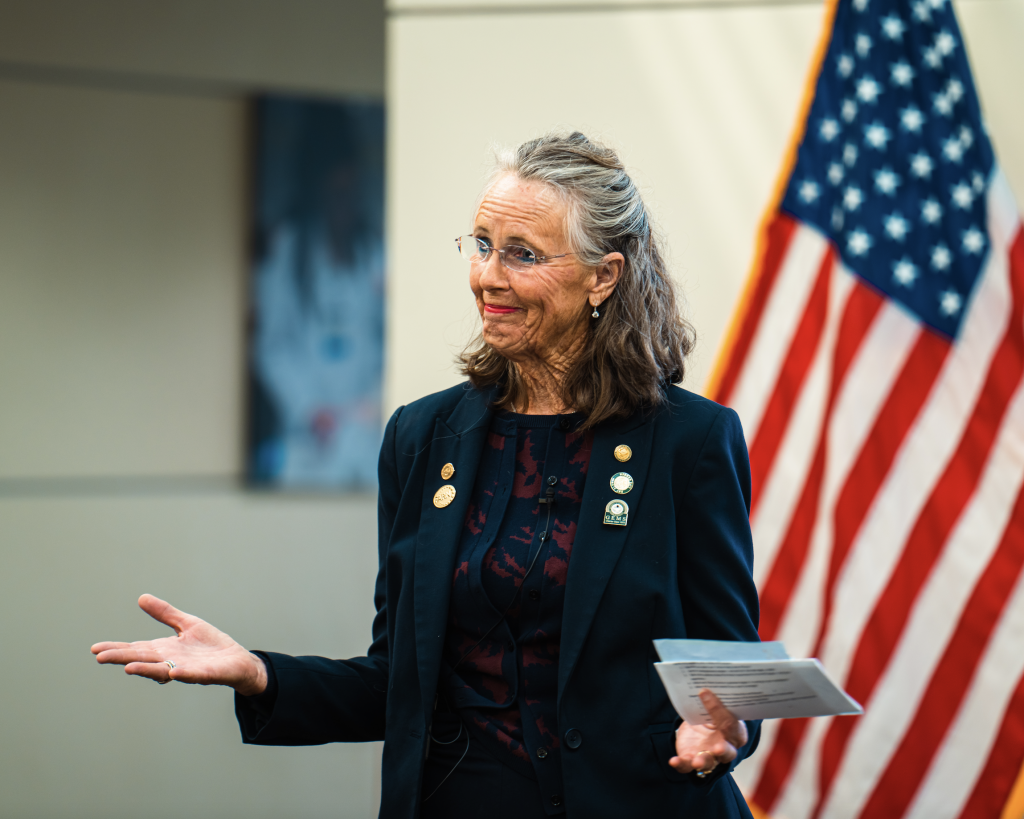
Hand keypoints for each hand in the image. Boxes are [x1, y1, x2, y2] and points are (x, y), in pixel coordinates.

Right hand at [91, 594, 267, 695]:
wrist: (237, 661)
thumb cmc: (210, 645)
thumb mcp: (186, 624)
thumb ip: (165, 613)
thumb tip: (141, 598)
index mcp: (165, 650)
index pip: (136, 649)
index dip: (117, 649)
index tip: (95, 649)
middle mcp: (171, 662)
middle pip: (143, 659)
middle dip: (123, 658)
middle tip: (100, 657)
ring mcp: (187, 670)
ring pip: (163, 671)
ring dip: (146, 669)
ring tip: (128, 668)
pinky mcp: (206, 675)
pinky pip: (193, 675)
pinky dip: (182, 674)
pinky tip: (174, 672)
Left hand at [670, 689, 747, 776]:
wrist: (700, 728)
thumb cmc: (713, 716)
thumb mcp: (715, 709)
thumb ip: (713, 702)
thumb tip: (704, 685)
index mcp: (735, 732)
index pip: (731, 725)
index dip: (720, 710)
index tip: (704, 692)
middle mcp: (725, 748)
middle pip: (728, 752)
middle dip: (723, 750)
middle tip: (718, 748)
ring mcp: (710, 757)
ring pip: (709, 763)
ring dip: (703, 762)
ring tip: (697, 762)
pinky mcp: (693, 759)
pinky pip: (687, 766)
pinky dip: (681, 764)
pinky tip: (674, 760)